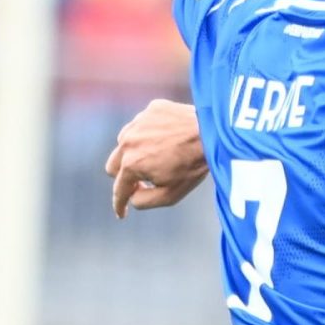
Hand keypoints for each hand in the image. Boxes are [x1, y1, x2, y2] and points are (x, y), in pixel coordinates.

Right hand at [109, 98, 208, 217]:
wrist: (212, 133)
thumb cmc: (192, 166)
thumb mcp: (170, 195)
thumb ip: (144, 201)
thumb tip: (131, 198)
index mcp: (131, 165)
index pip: (119, 189)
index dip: (119, 204)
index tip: (122, 213)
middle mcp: (127, 142)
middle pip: (112, 166)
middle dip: (123, 177)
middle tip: (141, 183)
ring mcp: (138, 123)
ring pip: (125, 143)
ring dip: (134, 154)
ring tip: (156, 158)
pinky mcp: (150, 110)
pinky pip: (142, 126)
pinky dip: (148, 135)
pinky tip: (165, 140)